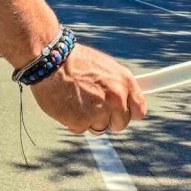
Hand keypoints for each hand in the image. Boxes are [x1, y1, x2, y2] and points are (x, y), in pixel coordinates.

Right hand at [29, 44, 146, 133]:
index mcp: (124, 82)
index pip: (139, 110)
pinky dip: (72, 121)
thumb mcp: (106, 67)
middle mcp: (116, 98)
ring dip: (88, 120)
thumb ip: (118, 86)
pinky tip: (67, 105)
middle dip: (108, 119)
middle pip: (120, 124)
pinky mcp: (81, 121)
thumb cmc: (75, 61)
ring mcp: (99, 111)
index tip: (121, 113)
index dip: (128, 113)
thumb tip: (124, 101)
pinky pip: (80, 129)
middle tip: (92, 107)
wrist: (51, 60)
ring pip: (99, 128)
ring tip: (76, 101)